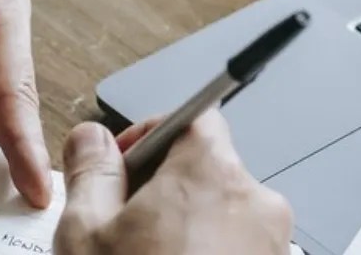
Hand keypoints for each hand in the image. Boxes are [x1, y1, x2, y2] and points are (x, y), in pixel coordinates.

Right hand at [56, 113, 292, 253]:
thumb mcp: (87, 234)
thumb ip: (91, 172)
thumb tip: (91, 141)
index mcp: (212, 173)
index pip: (193, 118)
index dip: (152, 135)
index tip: (125, 162)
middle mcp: (257, 203)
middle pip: (209, 171)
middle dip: (165, 191)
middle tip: (123, 227)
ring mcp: (273, 247)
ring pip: (225, 217)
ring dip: (187, 230)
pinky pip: (239, 251)